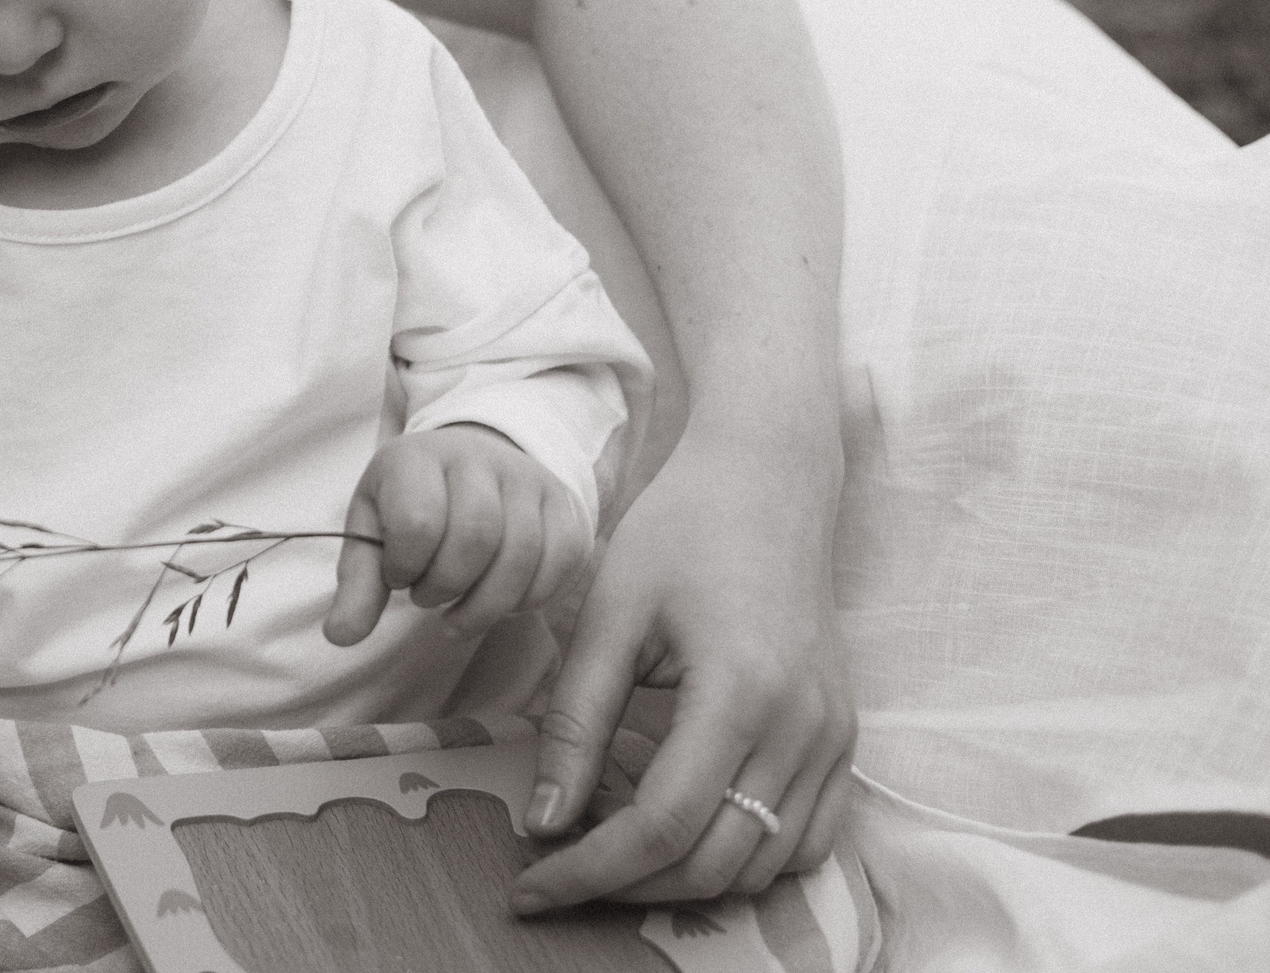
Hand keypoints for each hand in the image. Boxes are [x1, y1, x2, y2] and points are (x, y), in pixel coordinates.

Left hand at [324, 424, 593, 645]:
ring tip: (459, 610)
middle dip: (447, 587)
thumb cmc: (413, 503)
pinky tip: (500, 601)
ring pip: (521, 555)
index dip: (404, 567)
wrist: (473, 462)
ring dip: (486, 604)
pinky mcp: (565, 506)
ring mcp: (528, 479)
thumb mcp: (373, 530)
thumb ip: (357, 583)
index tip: (397, 574)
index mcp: (418, 458)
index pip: (417, 522)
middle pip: (476, 538)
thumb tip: (339, 636)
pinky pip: (561, 563)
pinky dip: (528, 599)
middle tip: (428, 595)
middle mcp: (478, 458)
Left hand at [512, 430, 855, 913]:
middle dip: (625, 887)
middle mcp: (802, 728)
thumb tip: (544, 822)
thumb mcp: (607, 617)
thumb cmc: (678, 533)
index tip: (529, 888)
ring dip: (683, 880)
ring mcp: (833, 737)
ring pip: (763, 865)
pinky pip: (805, 840)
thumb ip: (575, 724)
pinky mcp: (843, 738)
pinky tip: (683, 837)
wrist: (766, 483)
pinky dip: (743, 859)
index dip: (589, 871)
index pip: (660, 826)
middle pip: (713, 862)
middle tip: (556, 875)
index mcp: (739, 691)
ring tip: (609, 854)